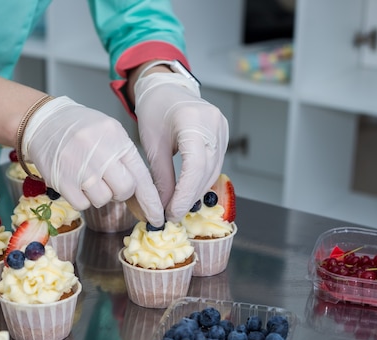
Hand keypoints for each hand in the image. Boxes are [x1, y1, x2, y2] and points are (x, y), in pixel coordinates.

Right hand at [22, 96, 164, 225]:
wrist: (45, 122)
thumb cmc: (82, 129)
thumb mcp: (110, 134)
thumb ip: (126, 161)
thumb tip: (143, 200)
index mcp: (117, 139)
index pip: (142, 176)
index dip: (151, 201)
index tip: (157, 218)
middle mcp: (101, 153)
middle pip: (125, 190)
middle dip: (120, 192)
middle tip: (108, 181)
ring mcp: (80, 168)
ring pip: (103, 200)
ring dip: (98, 194)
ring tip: (88, 177)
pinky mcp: (62, 180)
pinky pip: (82, 204)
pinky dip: (81, 198)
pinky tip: (75, 181)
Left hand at [134, 72, 228, 222]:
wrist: (164, 88)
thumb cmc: (154, 111)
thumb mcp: (152, 145)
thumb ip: (161, 176)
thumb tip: (164, 207)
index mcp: (193, 120)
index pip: (194, 166)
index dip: (185, 194)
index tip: (172, 212)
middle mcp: (213, 123)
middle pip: (207, 170)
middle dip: (189, 196)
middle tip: (172, 214)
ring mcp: (222, 127)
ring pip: (214, 170)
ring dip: (196, 191)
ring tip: (177, 206)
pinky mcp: (223, 133)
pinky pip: (215, 163)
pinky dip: (202, 179)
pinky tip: (188, 191)